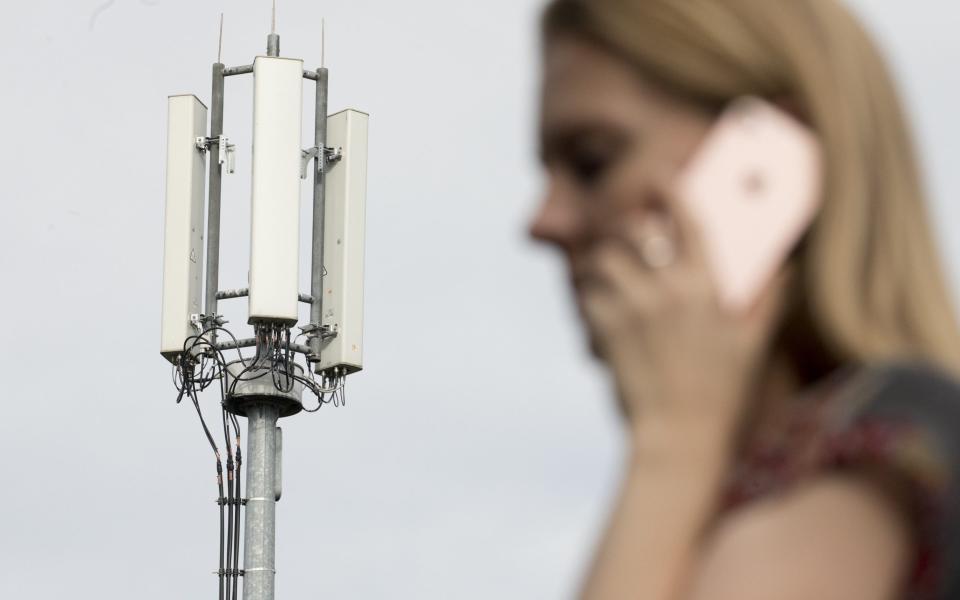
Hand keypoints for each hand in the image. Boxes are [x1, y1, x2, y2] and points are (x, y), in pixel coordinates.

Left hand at [576, 185, 787, 445]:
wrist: (679, 435)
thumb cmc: (721, 390)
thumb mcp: (752, 343)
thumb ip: (769, 298)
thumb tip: (786, 266)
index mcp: (706, 286)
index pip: (686, 218)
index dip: (671, 188)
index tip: (660, 175)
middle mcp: (667, 289)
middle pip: (635, 229)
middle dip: (629, 227)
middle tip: (630, 236)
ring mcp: (633, 307)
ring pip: (604, 257)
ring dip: (605, 260)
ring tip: (612, 273)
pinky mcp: (606, 328)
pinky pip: (588, 293)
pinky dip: (592, 295)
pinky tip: (604, 309)